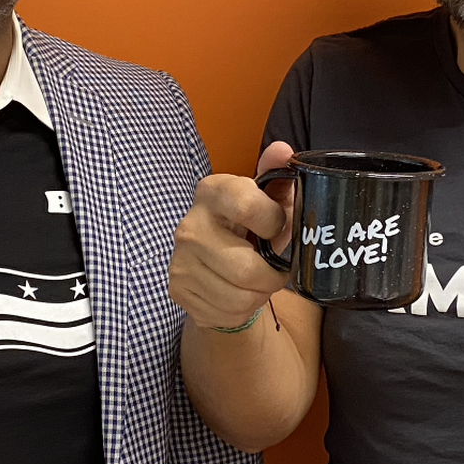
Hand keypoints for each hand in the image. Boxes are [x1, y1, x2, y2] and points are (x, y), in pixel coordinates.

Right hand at [170, 141, 295, 329]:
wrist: (215, 264)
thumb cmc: (251, 228)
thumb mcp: (269, 200)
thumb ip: (278, 176)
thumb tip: (284, 152)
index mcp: (213, 192)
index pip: (247, 206)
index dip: (275, 224)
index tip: (278, 228)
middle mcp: (190, 224)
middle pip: (246, 268)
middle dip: (273, 275)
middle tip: (276, 269)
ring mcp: (180, 259)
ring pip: (239, 295)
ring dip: (259, 294)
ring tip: (258, 281)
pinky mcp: (178, 288)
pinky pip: (225, 311)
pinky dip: (242, 308)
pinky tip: (239, 293)